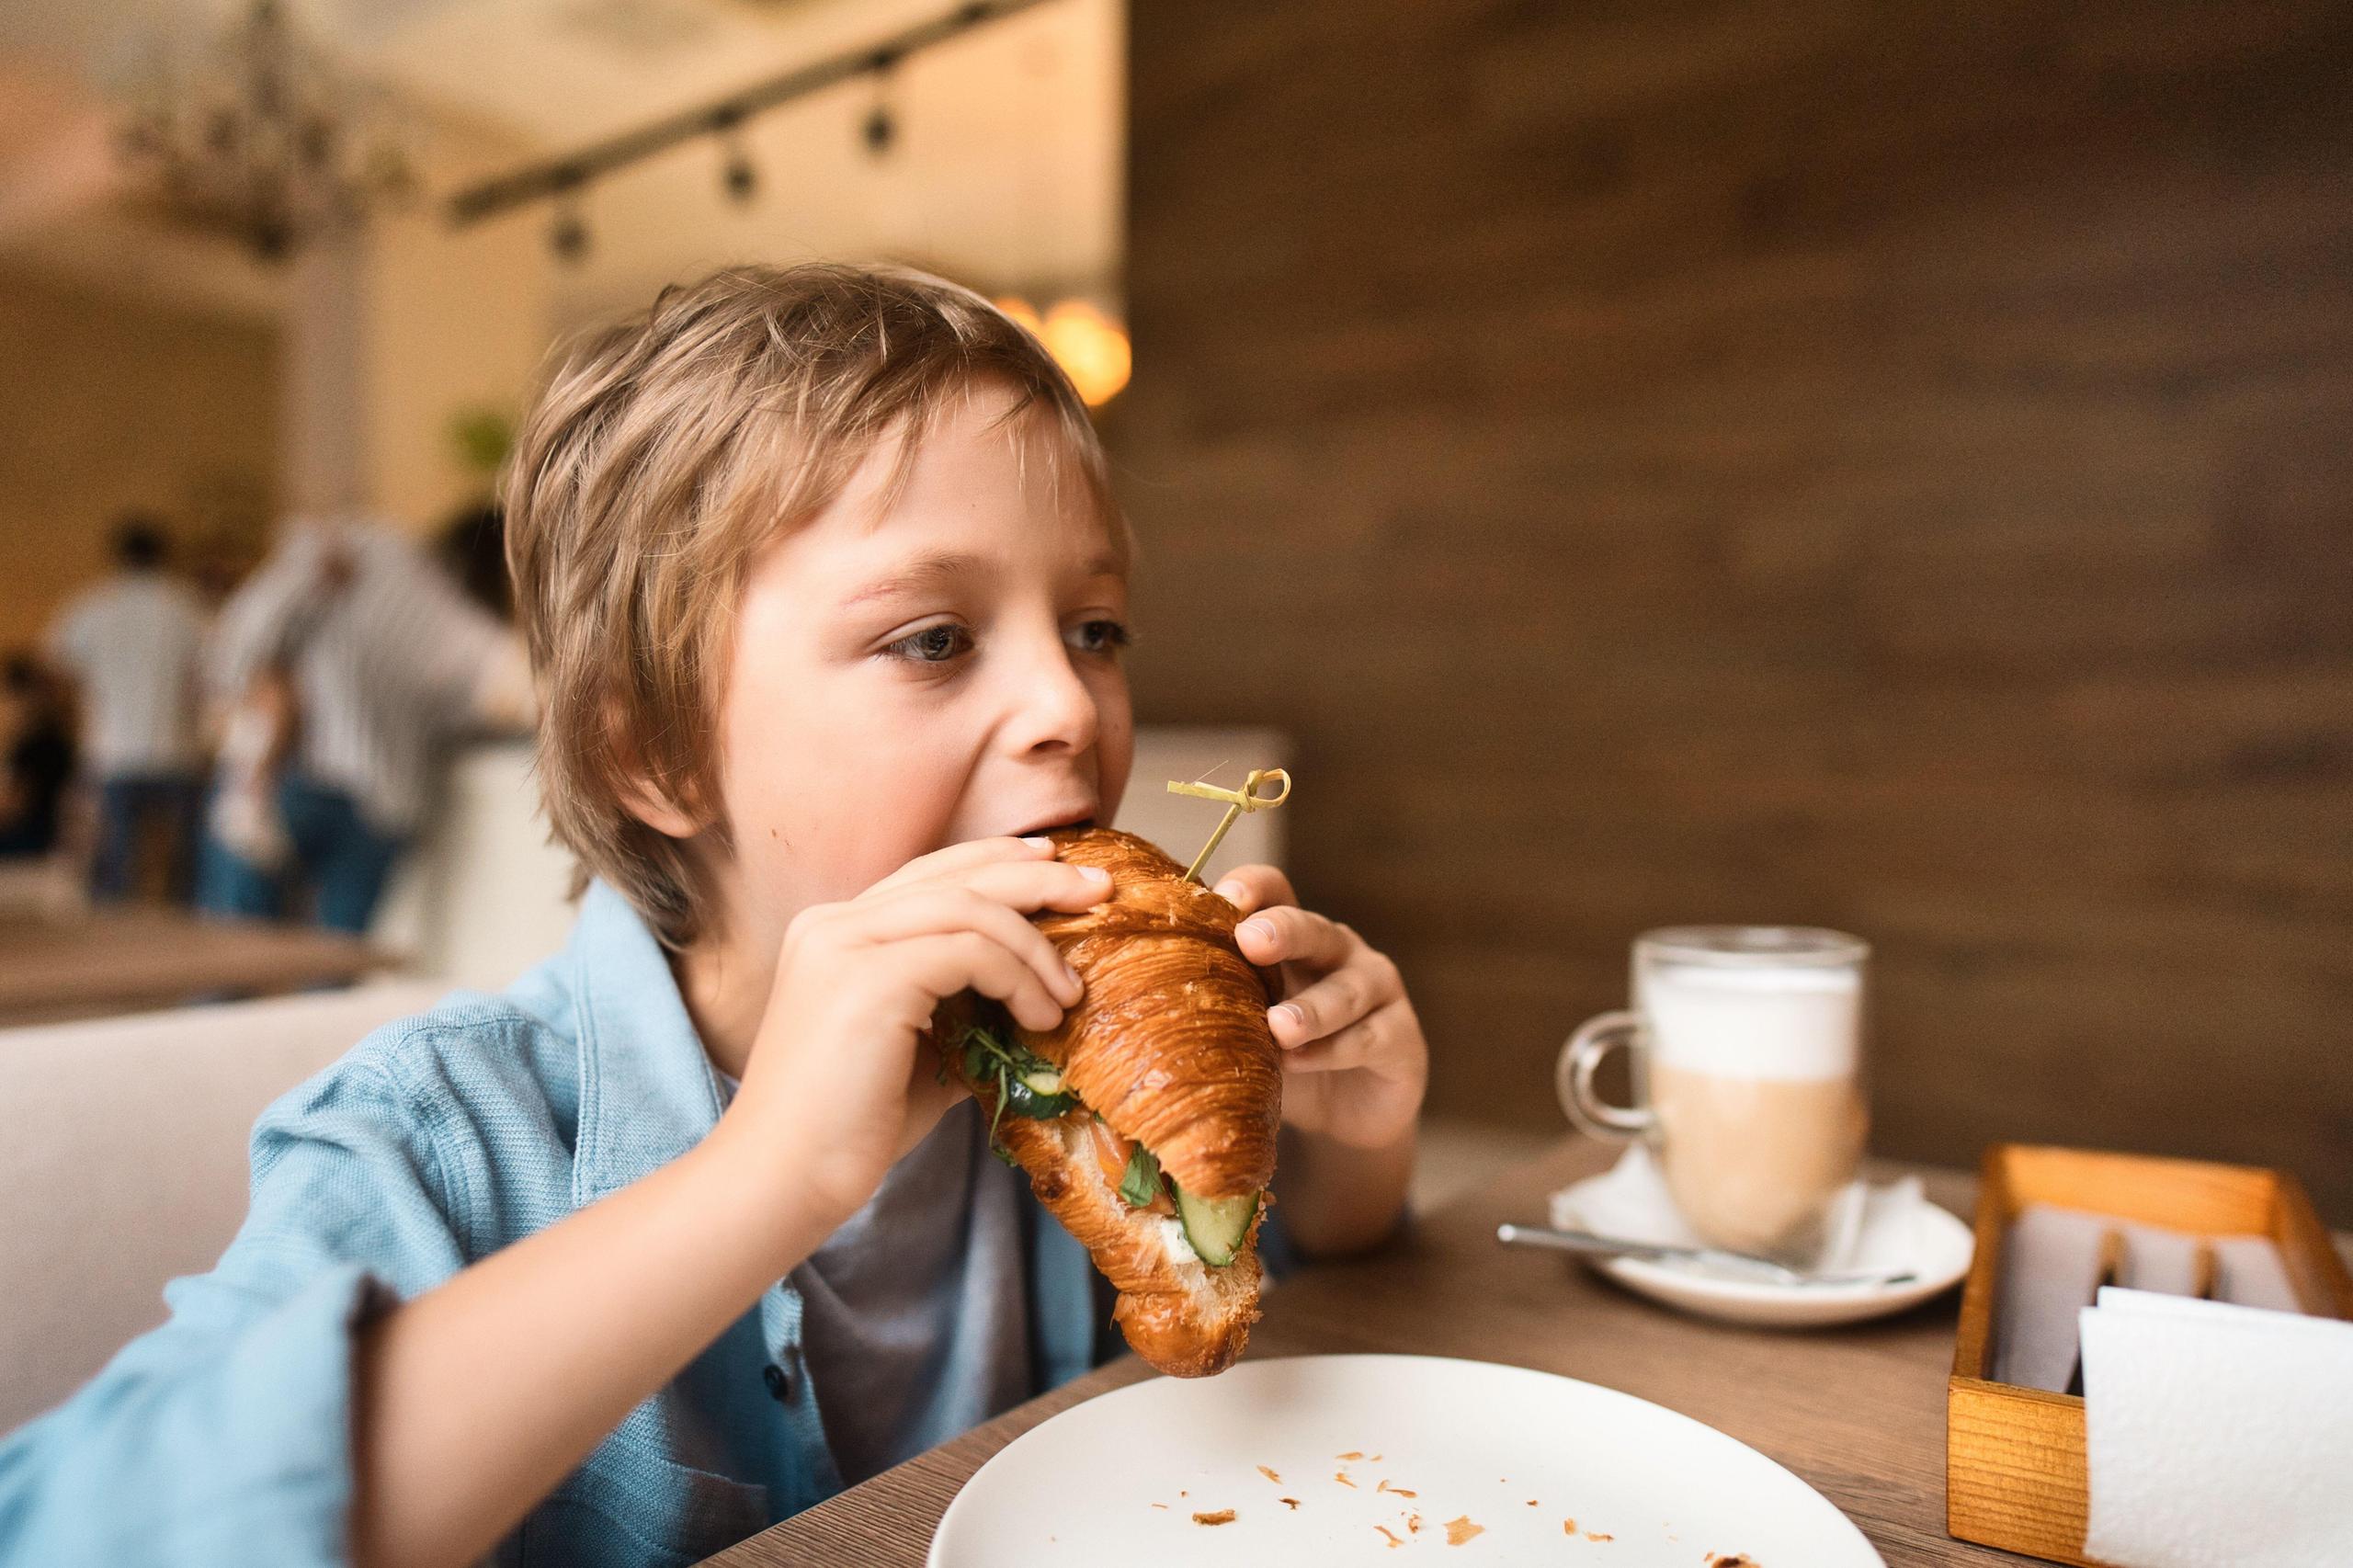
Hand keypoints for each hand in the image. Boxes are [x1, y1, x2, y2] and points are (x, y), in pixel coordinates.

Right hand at [722, 836, 1113, 1232]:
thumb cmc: (850, 1128)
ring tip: (1069, 993)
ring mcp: (844, 944)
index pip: (930, 874)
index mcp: (835, 931)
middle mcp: (833, 923)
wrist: (784, 1179)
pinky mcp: (866, 979)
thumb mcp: (921, 1052)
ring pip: (969, 907)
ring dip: (1035, 945)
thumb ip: (966, 1012)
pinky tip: (1041, 1016)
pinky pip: (969, 951)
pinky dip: (1018, 976)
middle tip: (1099, 887)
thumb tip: (1040, 1003)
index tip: (1055, 867)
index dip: (996, 861)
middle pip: (954, 874)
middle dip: (1036, 875)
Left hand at [1212, 866, 1428, 1151]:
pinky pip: (1369, 1037)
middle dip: (1283, 931)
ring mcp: (1377, 989)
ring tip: (1279, 1027)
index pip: (1277, 892)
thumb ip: (1217, 1003)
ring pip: (1346, 989)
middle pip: (1312, 929)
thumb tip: (1142, 993)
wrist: (1344, 1116)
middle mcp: (1338, 952)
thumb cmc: (1285, 1057)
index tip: (1222, 896)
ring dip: (1311, 1008)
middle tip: (1251, 941)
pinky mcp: (1401, 1036)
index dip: (1253, 888)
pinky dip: (1333, 1050)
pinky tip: (1302, 1062)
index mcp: (1295, 937)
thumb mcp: (1247, 1027)